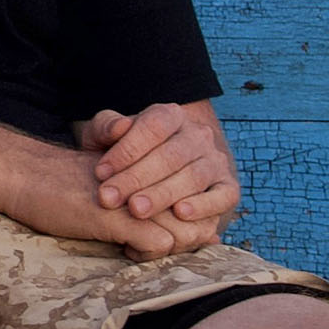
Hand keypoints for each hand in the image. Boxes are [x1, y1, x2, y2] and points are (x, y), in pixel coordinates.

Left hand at [78, 102, 240, 257]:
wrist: (152, 178)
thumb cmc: (123, 157)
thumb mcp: (104, 137)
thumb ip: (105, 128)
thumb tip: (119, 127)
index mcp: (170, 115)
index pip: (153, 127)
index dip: (126, 149)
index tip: (100, 172)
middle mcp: (197, 135)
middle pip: (171, 155)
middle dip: (136, 178)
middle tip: (109, 198)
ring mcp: (215, 161)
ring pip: (193, 176)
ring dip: (163, 194)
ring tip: (136, 209)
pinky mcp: (228, 188)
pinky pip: (223, 196)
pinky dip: (204, 205)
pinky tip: (180, 213)